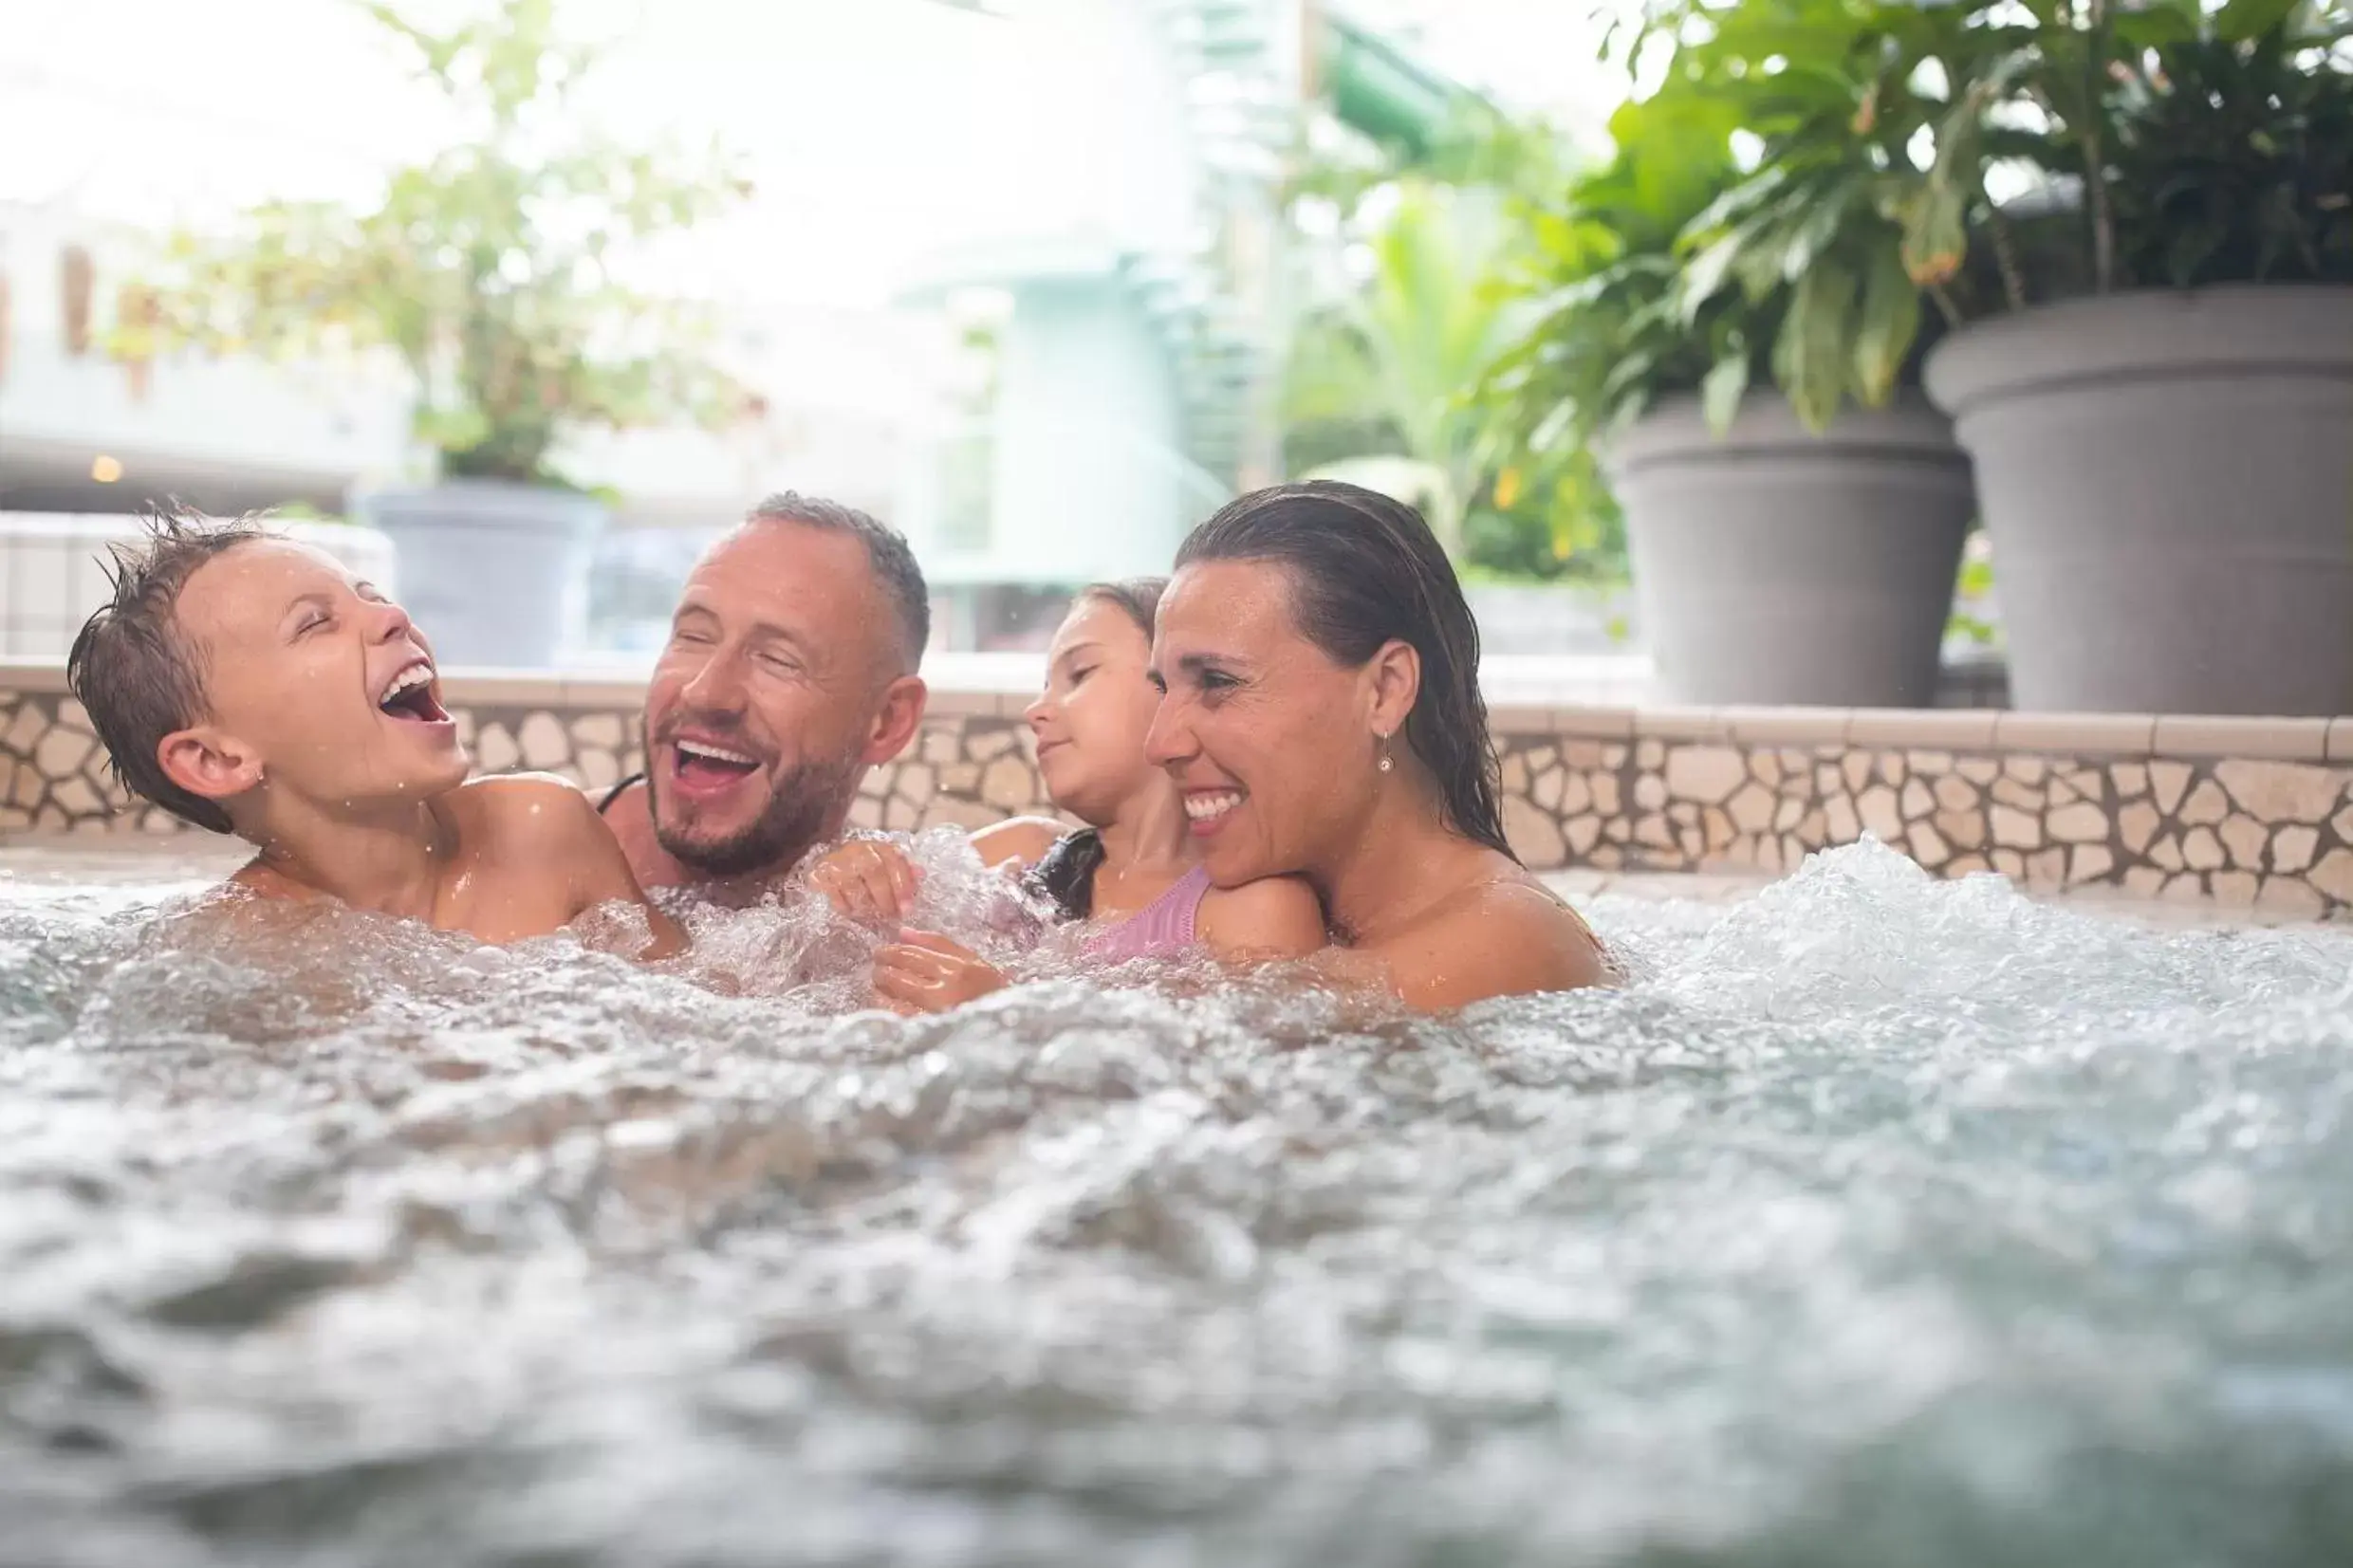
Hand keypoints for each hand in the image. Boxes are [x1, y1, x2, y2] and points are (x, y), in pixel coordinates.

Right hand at [809, 838, 917, 926]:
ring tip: (871, 916)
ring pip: (851, 882)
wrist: (832, 871)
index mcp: (879, 848)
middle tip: (890, 915)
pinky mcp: (818, 874)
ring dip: (864, 903)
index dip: (902, 885)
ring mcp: (836, 861)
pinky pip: (831, 891)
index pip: (894, 860)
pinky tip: (851, 913)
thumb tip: (921, 874)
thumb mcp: (890, 874)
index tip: (907, 908)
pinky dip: (843, 905)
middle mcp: (857, 850)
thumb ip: (906, 876)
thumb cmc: (869, 878)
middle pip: (873, 871)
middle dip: (884, 897)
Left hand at [873, 928, 1007, 1013]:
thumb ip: (940, 945)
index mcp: (960, 966)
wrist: (1006, 1026)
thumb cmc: (990, 993)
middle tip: (877, 964)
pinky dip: (886, 1004)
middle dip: (884, 963)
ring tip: (878, 982)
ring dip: (882, 982)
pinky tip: (882, 1000)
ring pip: (899, 988)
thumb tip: (903, 932)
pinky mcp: (930, 1027)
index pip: (917, 951)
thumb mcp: (973, 963)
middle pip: (905, 966)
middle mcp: (948, 985)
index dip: (895, 949)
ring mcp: (938, 1009)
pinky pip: (899, 1012)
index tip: (883, 951)